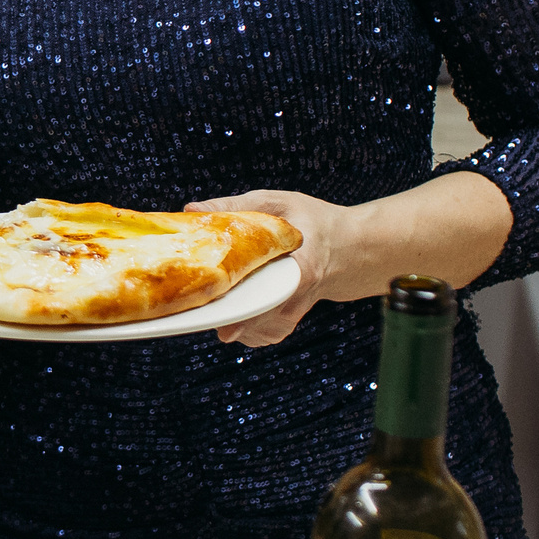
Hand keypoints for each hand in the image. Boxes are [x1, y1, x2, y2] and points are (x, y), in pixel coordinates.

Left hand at [191, 189, 377, 348]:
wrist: (347, 249)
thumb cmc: (312, 221)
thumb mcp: (280, 203)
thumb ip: (237, 207)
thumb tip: (191, 209)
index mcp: (302, 268)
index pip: (271, 293)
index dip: (241, 302)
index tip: (216, 304)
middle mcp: (296, 299)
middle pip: (254, 318)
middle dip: (222, 313)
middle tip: (195, 305)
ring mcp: (290, 316)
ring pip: (250, 331)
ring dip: (224, 318)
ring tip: (206, 298)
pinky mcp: (283, 324)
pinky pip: (254, 334)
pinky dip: (235, 324)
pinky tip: (225, 305)